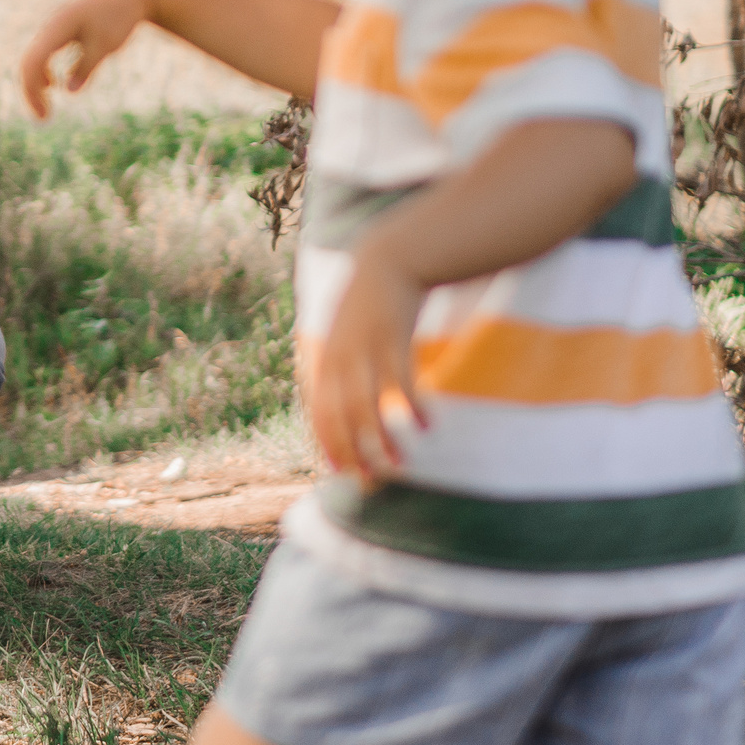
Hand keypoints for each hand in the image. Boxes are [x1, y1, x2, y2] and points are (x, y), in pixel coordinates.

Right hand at [19, 0, 165, 118]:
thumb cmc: (122, 13)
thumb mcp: (107, 43)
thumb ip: (87, 66)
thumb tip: (70, 91)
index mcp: (58, 25)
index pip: (32, 62)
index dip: (32, 92)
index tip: (44, 117)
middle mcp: (52, 23)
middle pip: (29, 60)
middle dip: (32, 90)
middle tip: (44, 118)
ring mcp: (57, 23)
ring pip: (36, 55)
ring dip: (37, 80)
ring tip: (46, 104)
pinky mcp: (65, 24)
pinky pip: (46, 49)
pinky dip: (45, 68)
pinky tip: (56, 82)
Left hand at [301, 250, 425, 483]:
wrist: (387, 262)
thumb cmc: (367, 306)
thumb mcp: (341, 335)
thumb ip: (339, 368)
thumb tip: (344, 407)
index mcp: (324, 360)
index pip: (319, 412)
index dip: (328, 444)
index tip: (341, 473)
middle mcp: (338, 357)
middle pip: (341, 415)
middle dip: (353, 451)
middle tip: (371, 482)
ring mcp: (364, 348)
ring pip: (367, 403)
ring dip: (381, 437)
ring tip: (397, 465)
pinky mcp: (392, 337)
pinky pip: (399, 378)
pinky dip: (410, 404)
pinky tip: (425, 425)